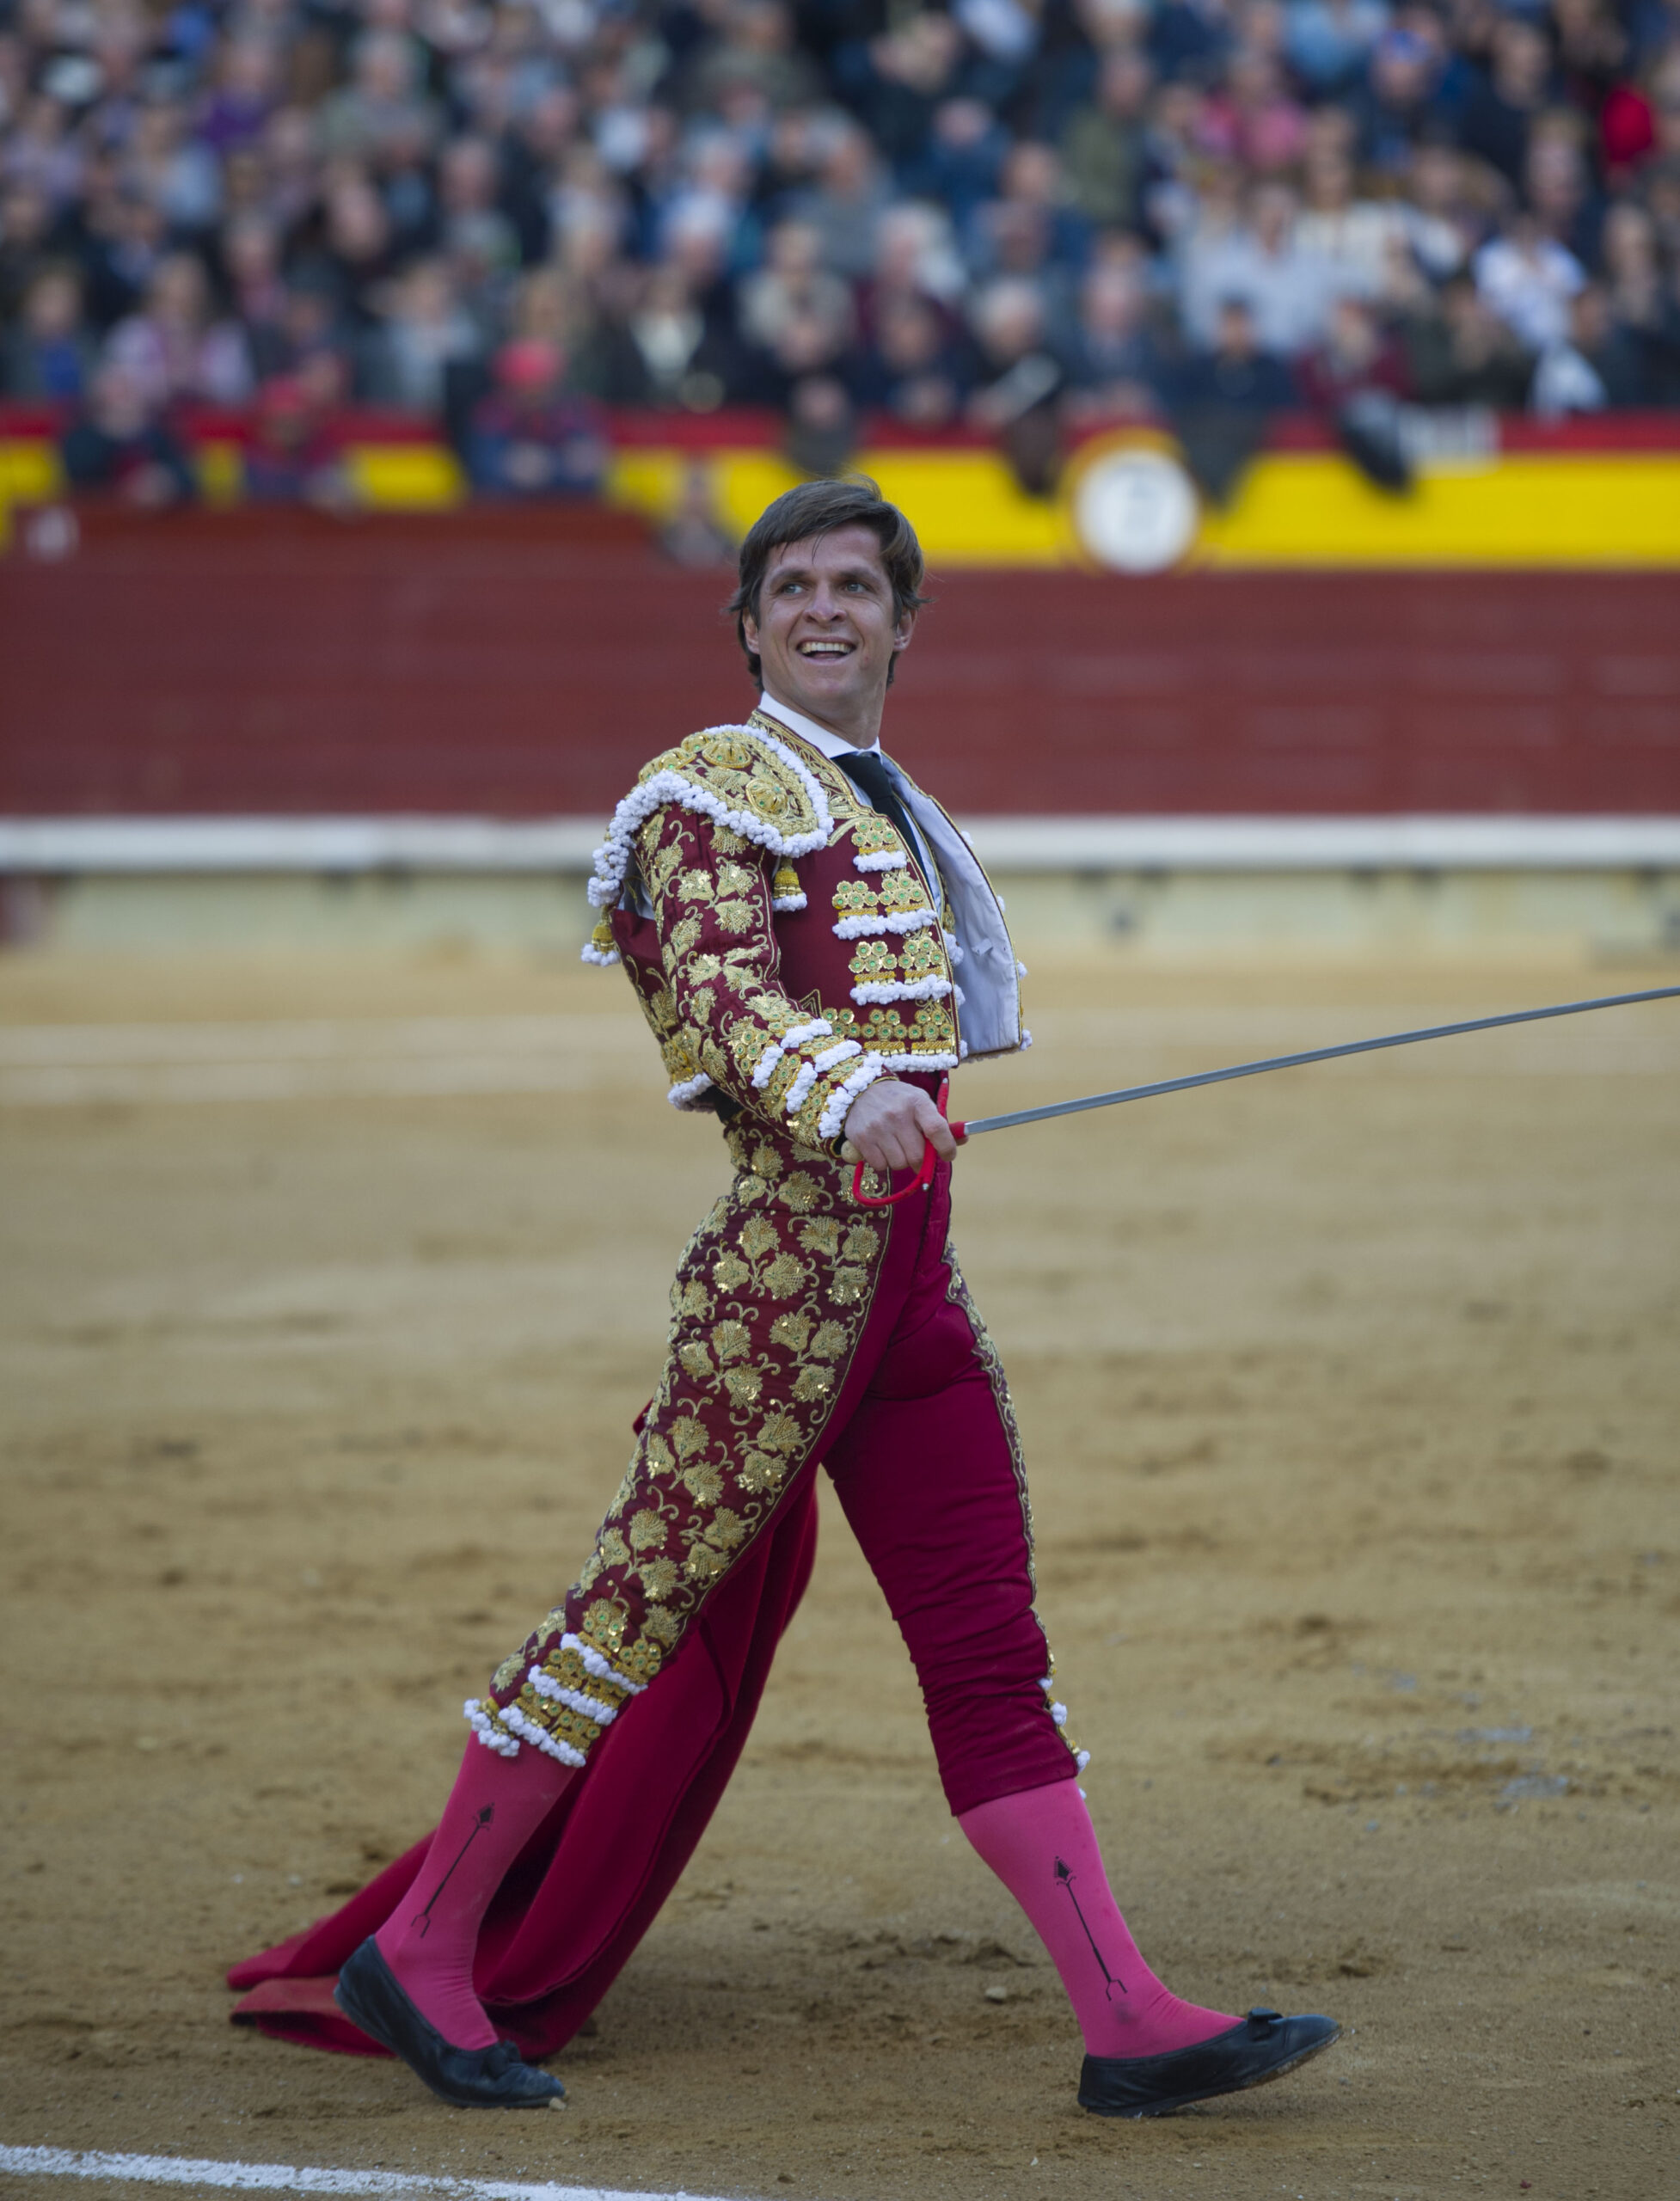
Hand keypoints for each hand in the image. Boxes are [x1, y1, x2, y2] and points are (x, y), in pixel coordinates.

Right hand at [840, 1078, 956, 1172]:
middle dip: (920, 1161)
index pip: (937, 1129)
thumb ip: (939, 1123)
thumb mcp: (920, 1102)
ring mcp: (877, 1127)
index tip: (948, 1155)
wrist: (861, 1090)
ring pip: (899, 1164)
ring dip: (902, 1162)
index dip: (946, 1147)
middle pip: (917, 1155)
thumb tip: (962, 1140)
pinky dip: (884, 1162)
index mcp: (917, 1103)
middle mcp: (897, 1114)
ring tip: (897, 1148)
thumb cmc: (898, 1100)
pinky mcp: (861, 1138)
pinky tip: (882, 1148)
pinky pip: (881, 1165)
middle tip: (916, 1154)